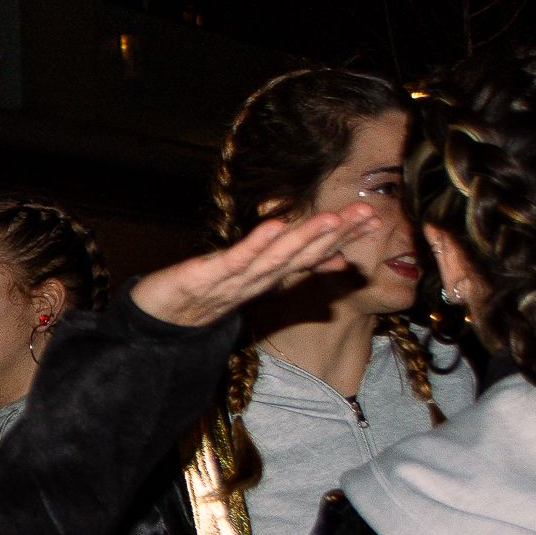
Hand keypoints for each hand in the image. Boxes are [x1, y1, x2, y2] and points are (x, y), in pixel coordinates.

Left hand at [129, 207, 379, 329]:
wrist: (161, 318)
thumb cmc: (208, 293)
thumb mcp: (254, 277)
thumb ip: (293, 266)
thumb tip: (336, 258)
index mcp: (268, 277)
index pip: (312, 254)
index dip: (343, 238)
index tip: (373, 218)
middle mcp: (258, 279)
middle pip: (301, 255)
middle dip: (336, 235)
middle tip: (368, 216)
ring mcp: (234, 280)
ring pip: (275, 259)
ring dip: (305, 240)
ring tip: (331, 219)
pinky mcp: (207, 276)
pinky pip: (236, 260)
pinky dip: (256, 244)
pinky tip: (276, 226)